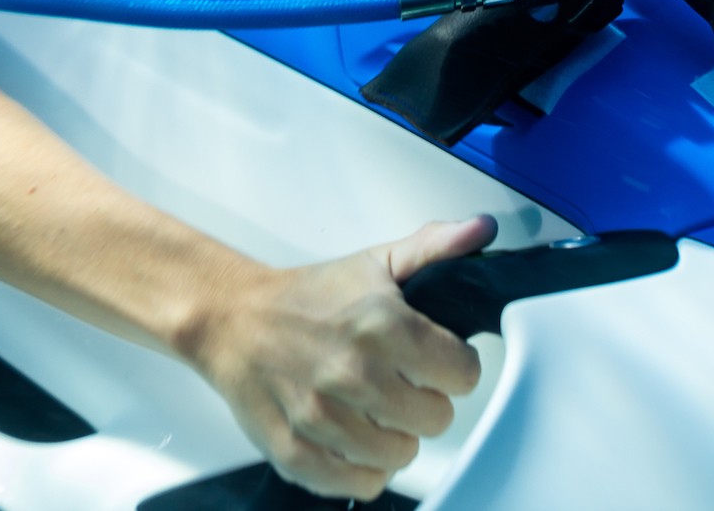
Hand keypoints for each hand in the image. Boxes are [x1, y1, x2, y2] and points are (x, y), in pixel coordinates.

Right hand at [187, 216, 498, 500]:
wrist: (233, 319)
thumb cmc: (307, 297)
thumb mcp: (375, 261)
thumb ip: (435, 246)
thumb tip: (481, 230)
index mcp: (382, 325)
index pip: (463, 374)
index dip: (455, 366)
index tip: (437, 361)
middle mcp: (353, 372)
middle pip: (436, 419)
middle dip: (427, 401)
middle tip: (403, 383)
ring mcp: (322, 417)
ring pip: (402, 455)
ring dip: (396, 435)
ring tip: (377, 409)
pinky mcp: (295, 452)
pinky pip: (360, 484)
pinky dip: (364, 467)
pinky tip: (356, 438)